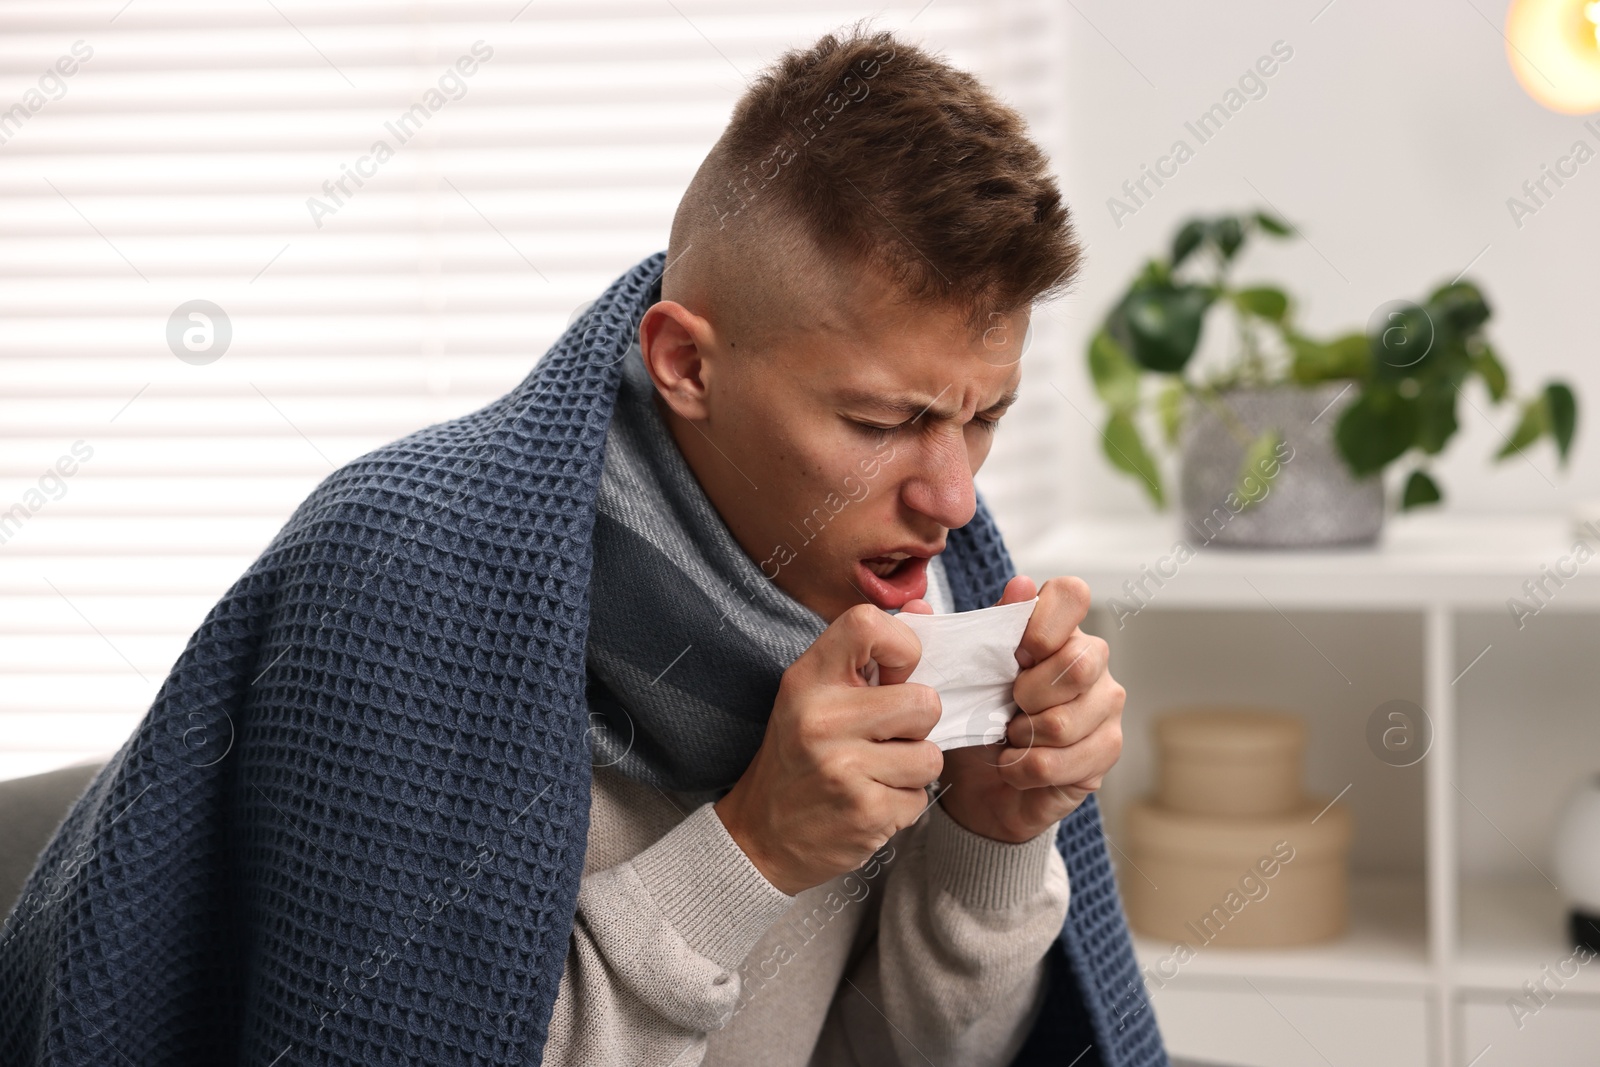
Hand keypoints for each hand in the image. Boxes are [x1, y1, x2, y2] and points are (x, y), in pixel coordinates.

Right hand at [714, 604, 943, 895]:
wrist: (761, 835)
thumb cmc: (797, 755)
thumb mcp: (816, 694)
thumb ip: (868, 651)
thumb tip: (924, 609)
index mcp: (808, 679)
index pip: (869, 624)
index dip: (902, 645)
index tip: (894, 673)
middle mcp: (822, 719)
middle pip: (925, 702)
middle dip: (916, 724)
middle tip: (883, 737)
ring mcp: (844, 769)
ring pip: (930, 756)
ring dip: (911, 769)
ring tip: (874, 772)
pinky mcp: (865, 813)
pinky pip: (921, 798)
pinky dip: (902, 804)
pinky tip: (869, 801)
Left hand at [918, 575, 1124, 843]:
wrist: (981, 785)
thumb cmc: (974, 719)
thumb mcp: (954, 678)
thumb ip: (940, 641)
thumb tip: (920, 607)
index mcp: (1055, 626)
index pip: (1072, 594)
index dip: (1044, 620)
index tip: (1017, 651)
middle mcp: (1091, 658)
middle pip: (1078, 661)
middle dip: (1028, 692)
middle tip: (1007, 706)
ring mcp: (1105, 703)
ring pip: (1067, 720)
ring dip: (1023, 737)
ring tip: (1007, 739)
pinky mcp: (1107, 748)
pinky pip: (1066, 761)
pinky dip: (1027, 768)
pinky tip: (1017, 766)